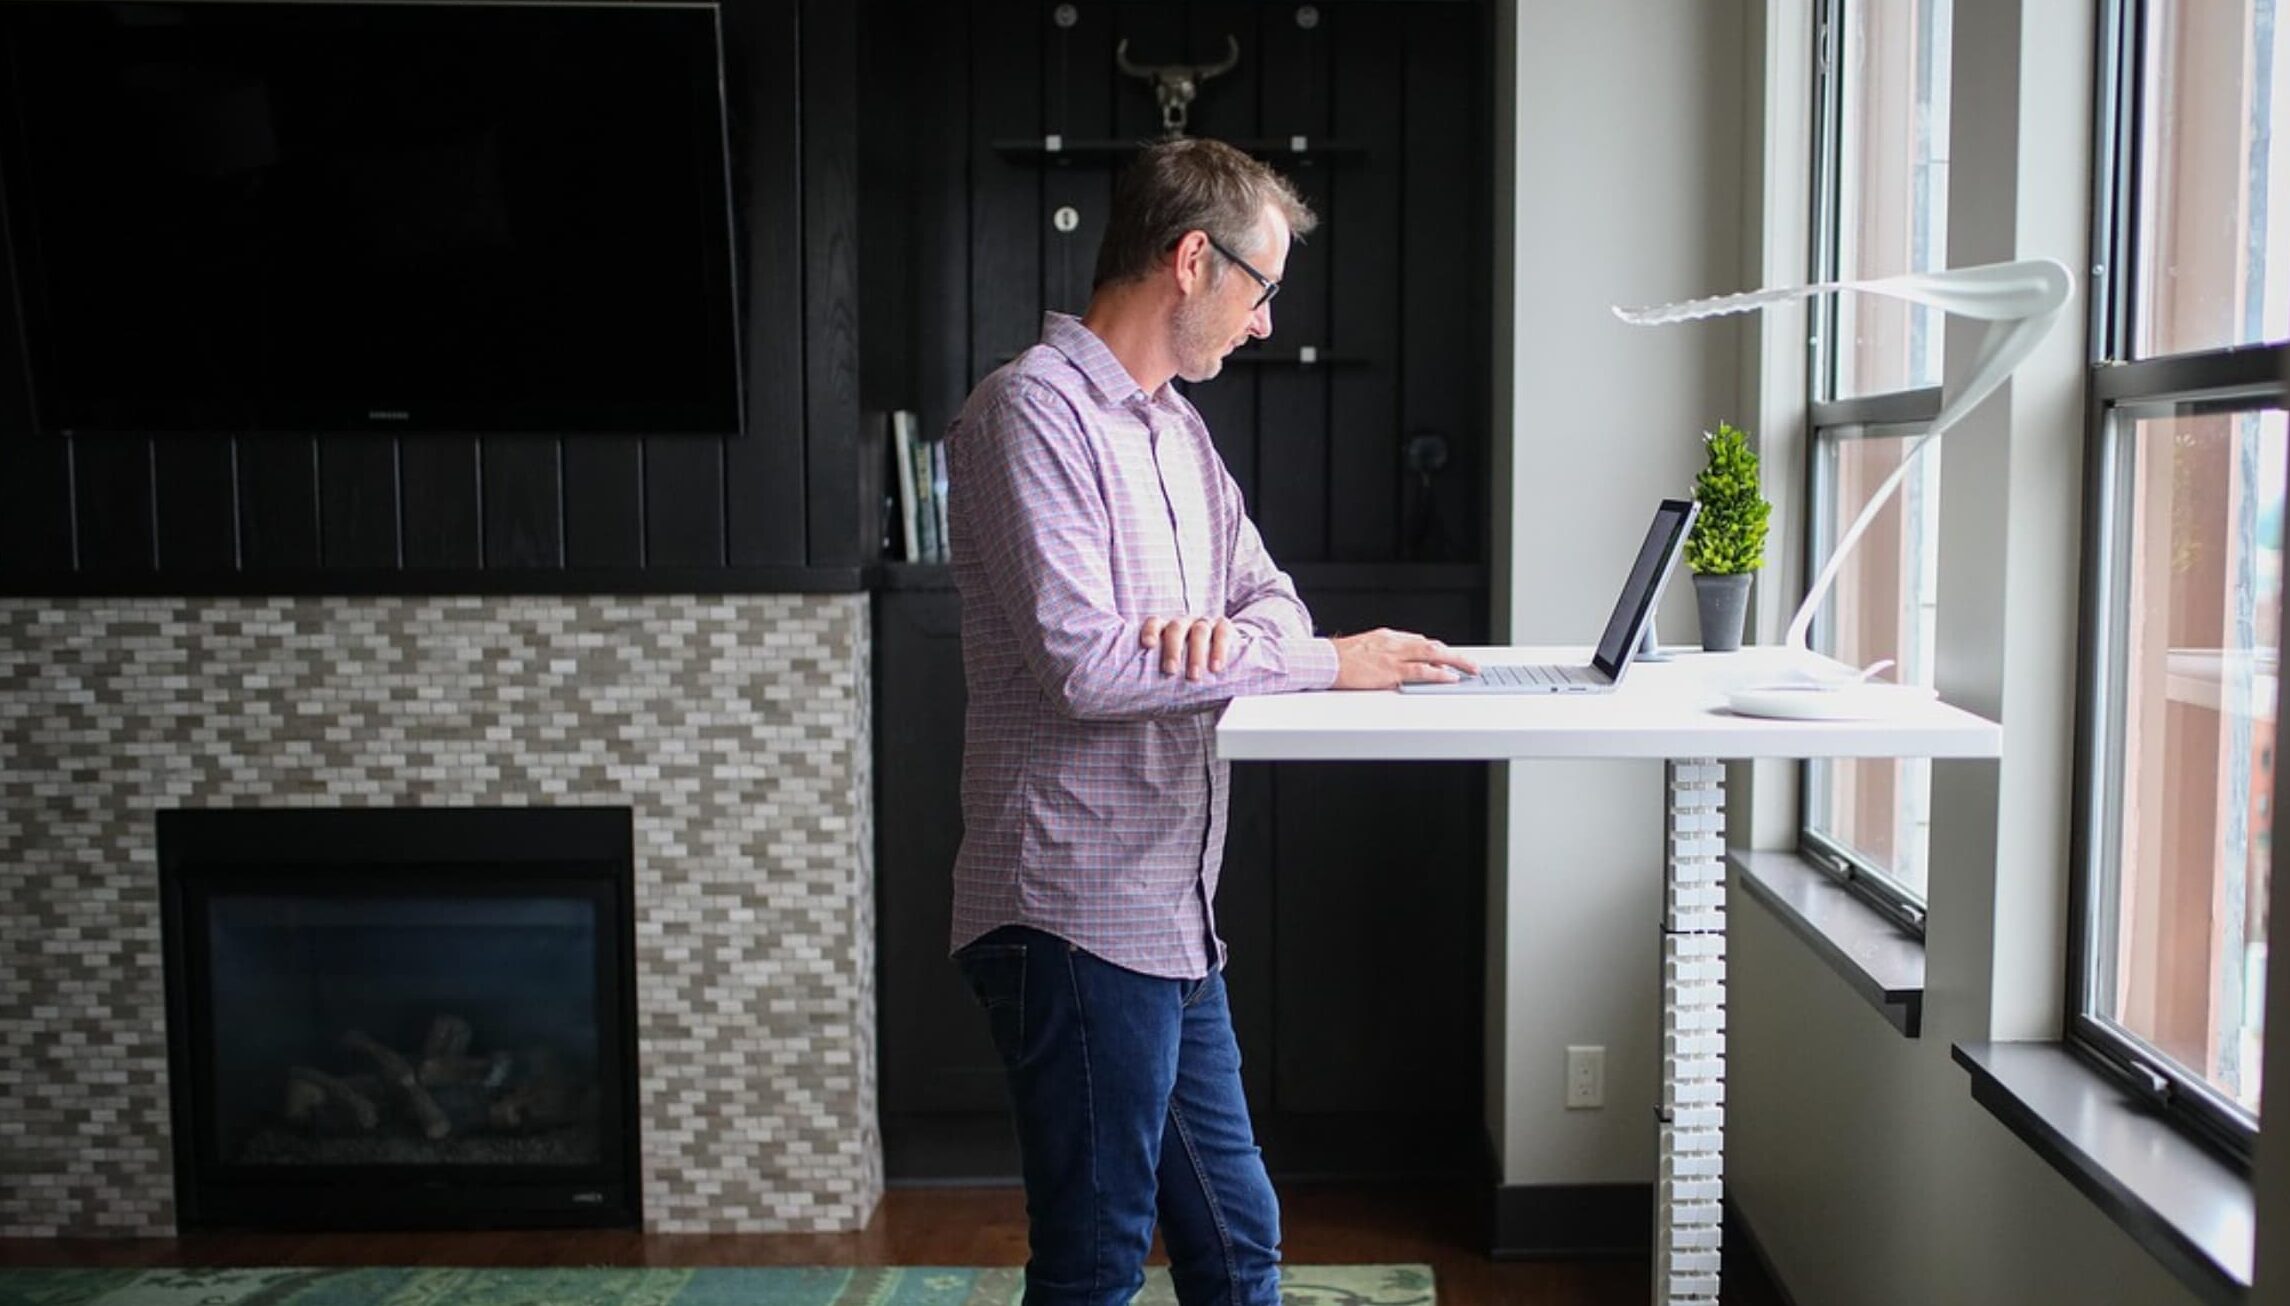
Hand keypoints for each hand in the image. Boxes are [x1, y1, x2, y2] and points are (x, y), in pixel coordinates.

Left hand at [1139, 615, 1236, 679]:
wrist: (1217, 659)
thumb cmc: (1186, 666)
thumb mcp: (1171, 667)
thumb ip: (1156, 674)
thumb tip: (1137, 697)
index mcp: (1167, 629)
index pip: (1155, 623)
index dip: (1150, 631)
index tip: (1148, 645)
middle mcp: (1185, 623)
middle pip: (1176, 628)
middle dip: (1173, 649)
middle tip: (1170, 670)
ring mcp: (1204, 623)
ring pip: (1200, 631)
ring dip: (1196, 653)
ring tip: (1194, 676)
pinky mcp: (1224, 627)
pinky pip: (1222, 633)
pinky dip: (1219, 649)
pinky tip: (1216, 667)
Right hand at [1330, 628, 1478, 689]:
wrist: (1323, 661)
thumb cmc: (1341, 659)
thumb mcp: (1367, 649)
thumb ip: (1386, 653)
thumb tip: (1401, 663)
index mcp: (1388, 637)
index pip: (1421, 642)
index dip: (1439, 651)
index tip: (1452, 658)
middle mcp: (1395, 643)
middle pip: (1433, 645)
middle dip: (1456, 654)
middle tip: (1472, 664)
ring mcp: (1393, 656)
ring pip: (1432, 654)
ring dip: (1455, 661)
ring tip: (1470, 669)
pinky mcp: (1389, 671)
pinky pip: (1420, 671)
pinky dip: (1438, 673)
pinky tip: (1450, 677)